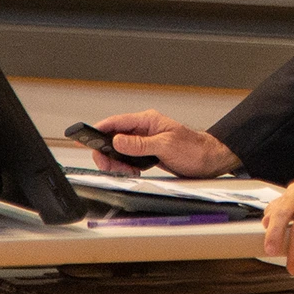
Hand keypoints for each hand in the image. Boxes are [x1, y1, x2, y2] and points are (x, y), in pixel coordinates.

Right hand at [91, 110, 239, 177]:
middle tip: (107, 165)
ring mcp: (146, 142)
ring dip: (117, 162)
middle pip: (115, 138)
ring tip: (124, 171)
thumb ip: (140, 144)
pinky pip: (129, 159)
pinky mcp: (148, 154)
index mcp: (148, 121)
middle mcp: (145, 129)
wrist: (210, 160)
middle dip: (107, 152)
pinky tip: (131, 172)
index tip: (83, 136)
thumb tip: (117, 141)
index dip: (99, 129)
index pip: (117, 122)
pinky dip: (126, 167)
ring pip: (120, 151)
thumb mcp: (165, 145)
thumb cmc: (194, 149)